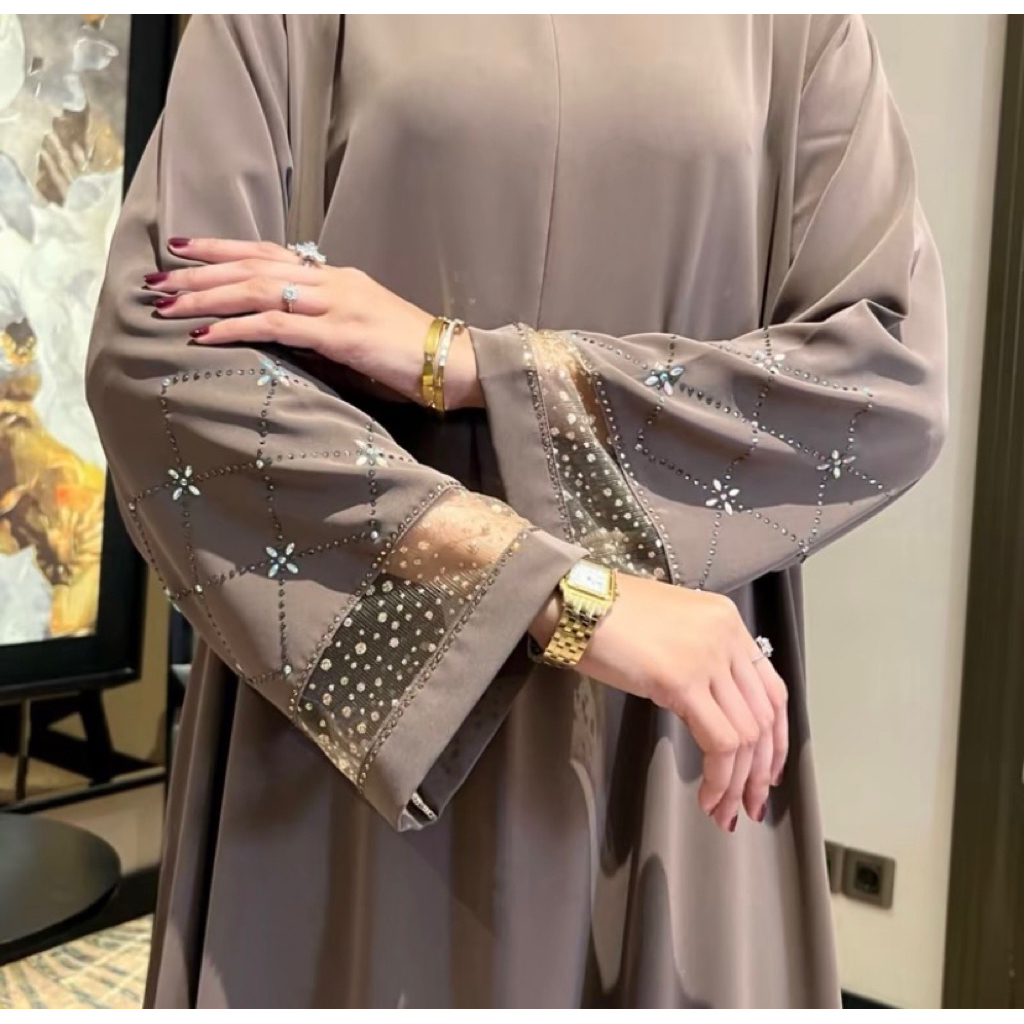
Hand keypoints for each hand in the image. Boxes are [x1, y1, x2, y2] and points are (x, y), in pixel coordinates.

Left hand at [144, 237, 482, 409]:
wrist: (454, 362)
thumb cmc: (409, 353)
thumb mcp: (360, 328)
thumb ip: (322, 322)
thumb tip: (284, 331)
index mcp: (335, 277)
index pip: (268, 254)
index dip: (223, 250)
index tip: (183, 249)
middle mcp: (331, 280)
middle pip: (252, 266)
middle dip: (199, 273)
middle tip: (156, 280)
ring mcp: (336, 303)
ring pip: (256, 289)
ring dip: (206, 297)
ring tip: (167, 307)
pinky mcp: (340, 333)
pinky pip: (277, 324)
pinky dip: (236, 327)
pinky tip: (206, 335)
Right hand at [532, 573, 787, 831]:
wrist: (574, 601)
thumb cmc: (606, 615)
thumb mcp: (669, 630)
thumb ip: (698, 659)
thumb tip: (708, 708)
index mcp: (726, 621)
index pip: (772, 689)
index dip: (775, 739)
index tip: (767, 770)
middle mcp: (726, 636)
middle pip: (764, 717)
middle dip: (759, 771)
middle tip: (749, 803)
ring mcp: (707, 657)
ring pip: (746, 736)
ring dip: (738, 782)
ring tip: (722, 808)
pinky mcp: (682, 680)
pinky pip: (719, 742)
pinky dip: (719, 777)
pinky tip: (706, 795)